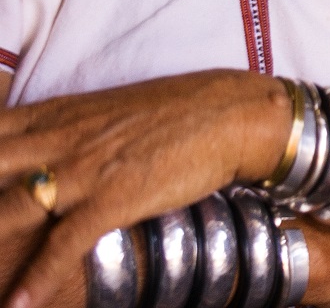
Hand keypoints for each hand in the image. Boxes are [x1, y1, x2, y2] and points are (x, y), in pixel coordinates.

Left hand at [0, 71, 289, 307]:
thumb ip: (64, 130)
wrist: (236, 113)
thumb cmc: (178, 112)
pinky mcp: (116, 195)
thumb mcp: (108, 112)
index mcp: (57, 115)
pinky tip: (17, 304)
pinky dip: (36, 277)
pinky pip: (64, 242)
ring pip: (11, 207)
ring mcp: (87, 168)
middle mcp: (62, 139)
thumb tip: (32, 148)